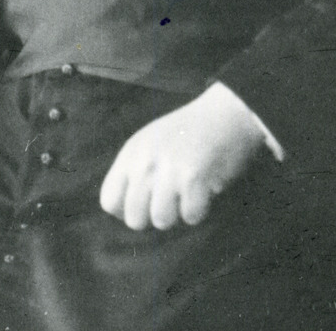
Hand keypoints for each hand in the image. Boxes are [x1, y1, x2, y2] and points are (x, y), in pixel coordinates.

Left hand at [100, 82, 266, 230]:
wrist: (226, 114)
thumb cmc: (189, 135)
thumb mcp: (150, 144)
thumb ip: (134, 173)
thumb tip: (125, 215)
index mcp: (131, 152)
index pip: (109, 201)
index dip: (127, 211)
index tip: (147, 204)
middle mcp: (145, 161)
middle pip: (134, 219)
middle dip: (154, 216)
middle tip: (172, 198)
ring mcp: (168, 169)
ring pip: (162, 221)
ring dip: (179, 212)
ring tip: (188, 190)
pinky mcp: (193, 177)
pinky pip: (190, 216)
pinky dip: (200, 209)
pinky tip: (205, 188)